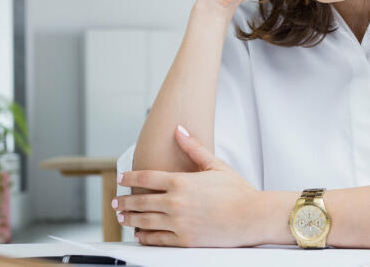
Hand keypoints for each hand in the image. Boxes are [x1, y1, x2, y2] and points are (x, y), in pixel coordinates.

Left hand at [115, 125, 265, 246]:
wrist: (253, 216)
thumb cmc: (238, 191)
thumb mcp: (215, 165)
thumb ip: (193, 148)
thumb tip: (179, 129)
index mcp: (181, 182)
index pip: (145, 178)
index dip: (129, 177)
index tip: (121, 179)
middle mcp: (175, 203)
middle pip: (139, 202)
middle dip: (124, 202)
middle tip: (116, 202)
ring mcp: (178, 223)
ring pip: (144, 222)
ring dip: (130, 219)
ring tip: (123, 217)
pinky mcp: (184, 240)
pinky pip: (157, 239)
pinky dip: (144, 237)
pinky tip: (140, 235)